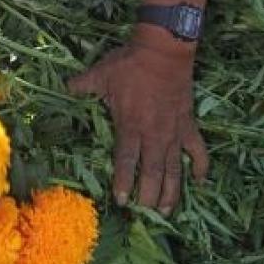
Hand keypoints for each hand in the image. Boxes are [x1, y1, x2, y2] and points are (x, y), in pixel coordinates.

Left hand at [67, 29, 208, 214]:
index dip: (124, 183)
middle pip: (152, 173)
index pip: (126, 162)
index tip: (122, 201)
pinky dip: (200, 167)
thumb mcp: (100, 74)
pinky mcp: (188, 125)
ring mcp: (173, 132)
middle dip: (149, 196)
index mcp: (130, 126)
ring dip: (172, 192)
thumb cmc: (130, 63)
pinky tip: (200, 182)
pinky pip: (198, 151)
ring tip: (168, 212)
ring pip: (174, 169)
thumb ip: (82, 86)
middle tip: (145, 213)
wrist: (164, 50)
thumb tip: (62, 88)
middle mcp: (153, 134)